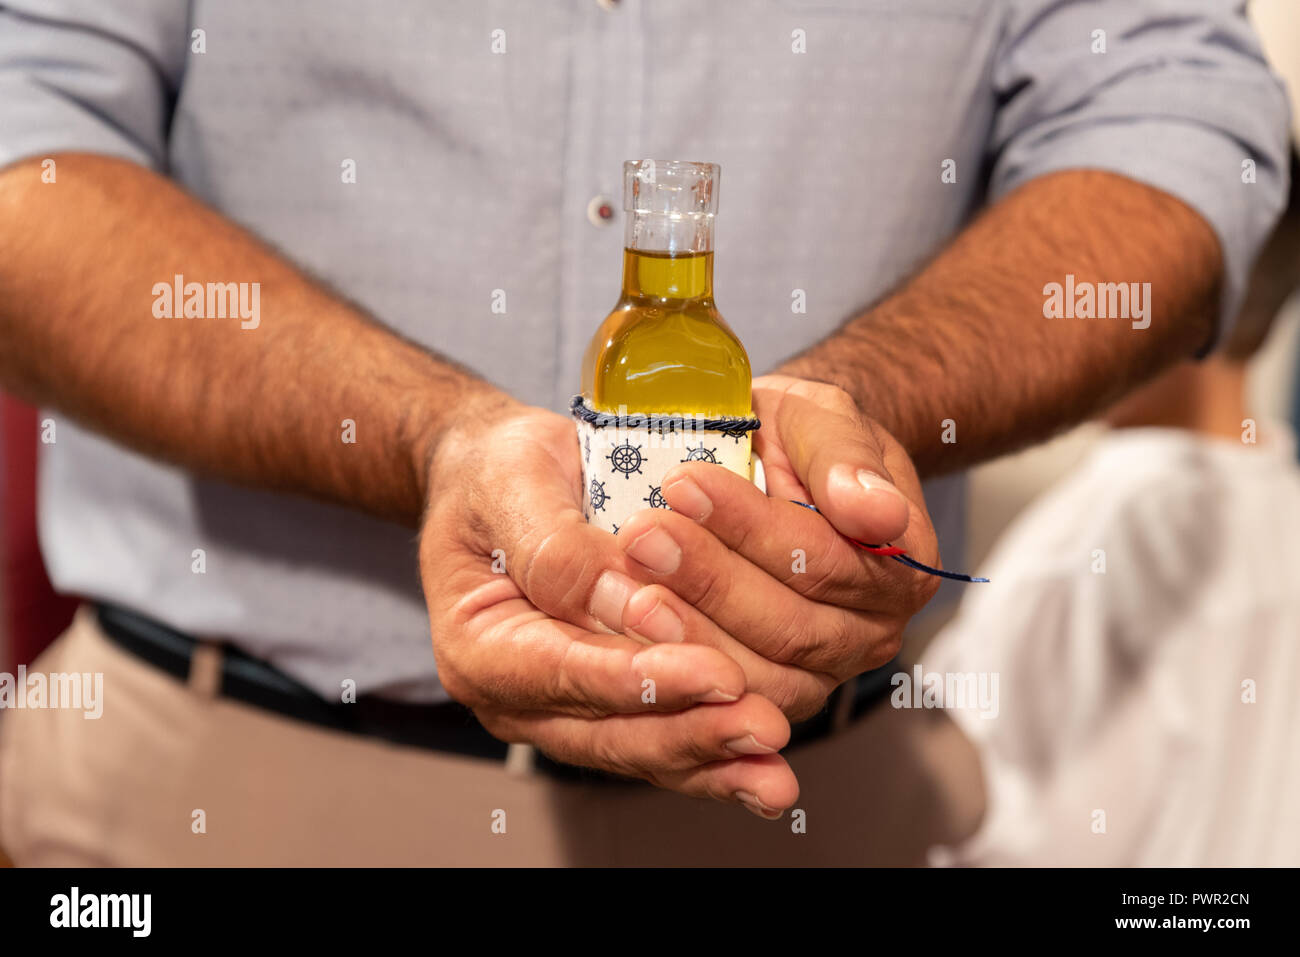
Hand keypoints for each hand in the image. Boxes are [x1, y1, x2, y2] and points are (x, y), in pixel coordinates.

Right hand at [418, 394, 798, 816]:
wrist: (500, 473)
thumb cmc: (498, 470)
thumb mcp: (511, 482)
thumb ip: (559, 548)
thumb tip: (624, 598)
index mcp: (477, 644)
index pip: (565, 672)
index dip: (643, 680)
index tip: (717, 674)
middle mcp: (516, 695)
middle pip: (608, 731)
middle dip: (691, 732)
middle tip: (762, 727)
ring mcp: (562, 709)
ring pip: (642, 748)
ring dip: (713, 756)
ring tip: (774, 764)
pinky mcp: (608, 705)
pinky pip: (661, 738)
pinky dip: (715, 755)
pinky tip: (766, 772)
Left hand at [613, 375, 940, 719]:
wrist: (779, 462)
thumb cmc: (800, 438)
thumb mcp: (822, 418)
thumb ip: (845, 459)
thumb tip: (878, 513)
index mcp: (902, 564)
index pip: (828, 559)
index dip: (752, 527)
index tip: (684, 482)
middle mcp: (874, 628)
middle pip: (792, 625)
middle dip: (709, 579)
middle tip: (640, 535)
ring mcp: (826, 668)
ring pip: (759, 670)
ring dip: (687, 629)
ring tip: (624, 587)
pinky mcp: (777, 692)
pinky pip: (730, 697)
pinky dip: (678, 664)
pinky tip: (628, 627)